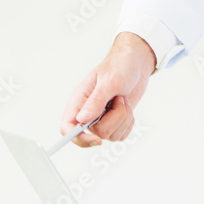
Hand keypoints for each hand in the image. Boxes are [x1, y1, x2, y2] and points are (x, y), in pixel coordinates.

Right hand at [59, 32, 156, 146]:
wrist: (136, 65)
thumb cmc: (120, 66)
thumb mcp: (109, 81)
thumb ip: (96, 101)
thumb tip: (82, 120)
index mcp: (79, 101)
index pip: (67, 127)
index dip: (78, 138)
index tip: (96, 139)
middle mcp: (88, 112)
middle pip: (96, 133)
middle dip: (114, 119)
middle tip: (118, 100)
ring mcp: (101, 119)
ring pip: (111, 135)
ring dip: (123, 118)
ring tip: (122, 100)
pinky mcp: (114, 122)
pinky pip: (121, 135)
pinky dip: (129, 122)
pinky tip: (127, 107)